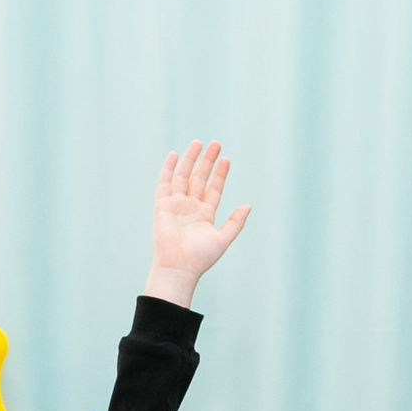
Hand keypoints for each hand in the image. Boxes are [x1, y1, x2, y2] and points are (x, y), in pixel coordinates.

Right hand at [145, 141, 249, 305]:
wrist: (179, 267)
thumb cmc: (201, 257)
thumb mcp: (223, 238)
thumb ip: (235, 222)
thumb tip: (248, 206)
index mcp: (205, 214)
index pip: (214, 188)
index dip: (220, 174)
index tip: (226, 159)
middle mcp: (190, 207)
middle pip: (200, 178)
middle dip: (207, 161)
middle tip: (216, 144)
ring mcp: (176, 205)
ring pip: (183, 176)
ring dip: (190, 160)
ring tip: (198, 143)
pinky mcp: (162, 205)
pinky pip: (164, 183)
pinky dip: (169, 169)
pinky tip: (175, 155)